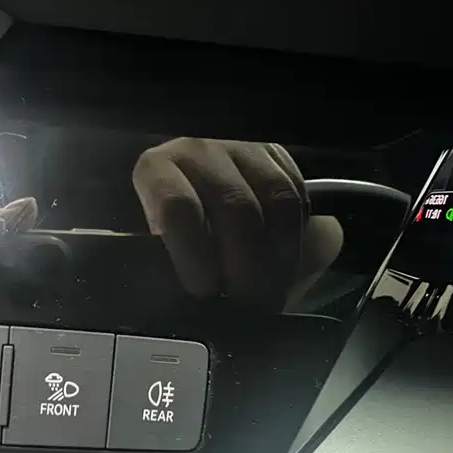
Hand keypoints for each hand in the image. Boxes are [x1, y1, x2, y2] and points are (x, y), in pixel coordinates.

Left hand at [133, 138, 341, 310]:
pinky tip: (285, 268)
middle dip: (247, 267)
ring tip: (271, 295)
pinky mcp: (278, 154)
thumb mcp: (152, 250)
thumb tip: (195, 299)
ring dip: (281, 258)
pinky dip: (297, 239)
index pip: (179, 207)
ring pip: (279, 201)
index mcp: (156, 170)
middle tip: (247, 306)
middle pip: (238, 207)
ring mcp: (242, 147)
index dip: (196, 256)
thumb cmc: (164, 236)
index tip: (205, 291)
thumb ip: (165, 267)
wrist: (185, 199)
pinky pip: (300, 197)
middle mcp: (199, 149)